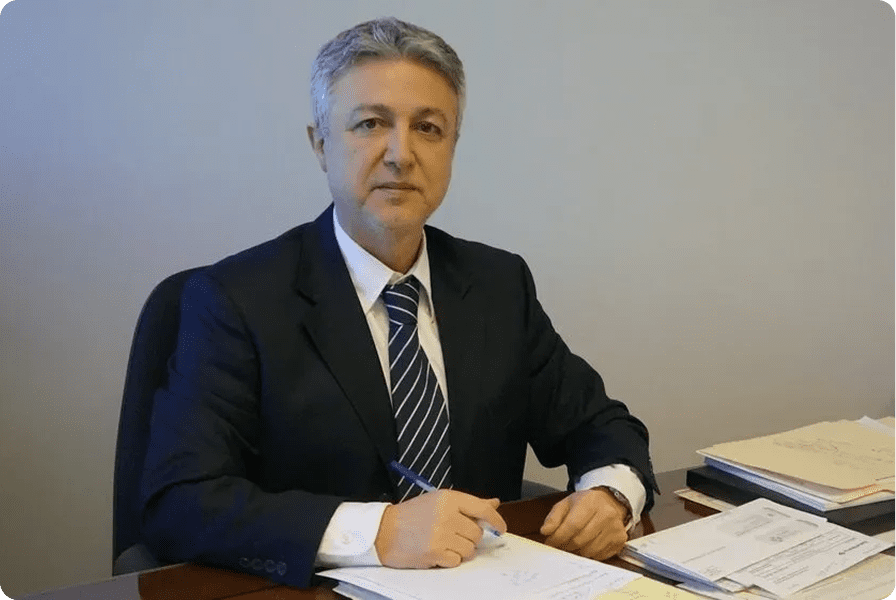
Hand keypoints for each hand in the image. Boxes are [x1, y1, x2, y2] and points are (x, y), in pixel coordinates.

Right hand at [374, 489, 506, 568]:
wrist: (383, 531)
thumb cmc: (412, 515)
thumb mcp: (439, 501)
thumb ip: (468, 504)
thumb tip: (494, 503)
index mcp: (449, 498)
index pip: (483, 509)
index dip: (496, 520)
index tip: (501, 528)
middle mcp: (448, 515)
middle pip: (477, 533)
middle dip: (469, 536)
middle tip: (452, 534)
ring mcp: (442, 535)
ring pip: (470, 549)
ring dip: (460, 549)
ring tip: (443, 542)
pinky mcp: (435, 553)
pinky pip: (457, 561)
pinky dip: (449, 560)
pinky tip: (436, 552)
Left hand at [539, 488, 628, 559]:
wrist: (609, 503)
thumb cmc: (585, 504)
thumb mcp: (566, 504)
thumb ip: (553, 517)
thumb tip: (545, 531)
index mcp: (591, 502)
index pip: (573, 524)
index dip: (559, 537)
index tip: (550, 542)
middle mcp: (606, 514)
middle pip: (580, 540)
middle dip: (566, 546)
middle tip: (559, 545)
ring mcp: (615, 528)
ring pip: (589, 550)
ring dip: (576, 552)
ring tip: (572, 544)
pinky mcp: (620, 540)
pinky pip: (599, 556)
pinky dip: (589, 554)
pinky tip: (586, 545)